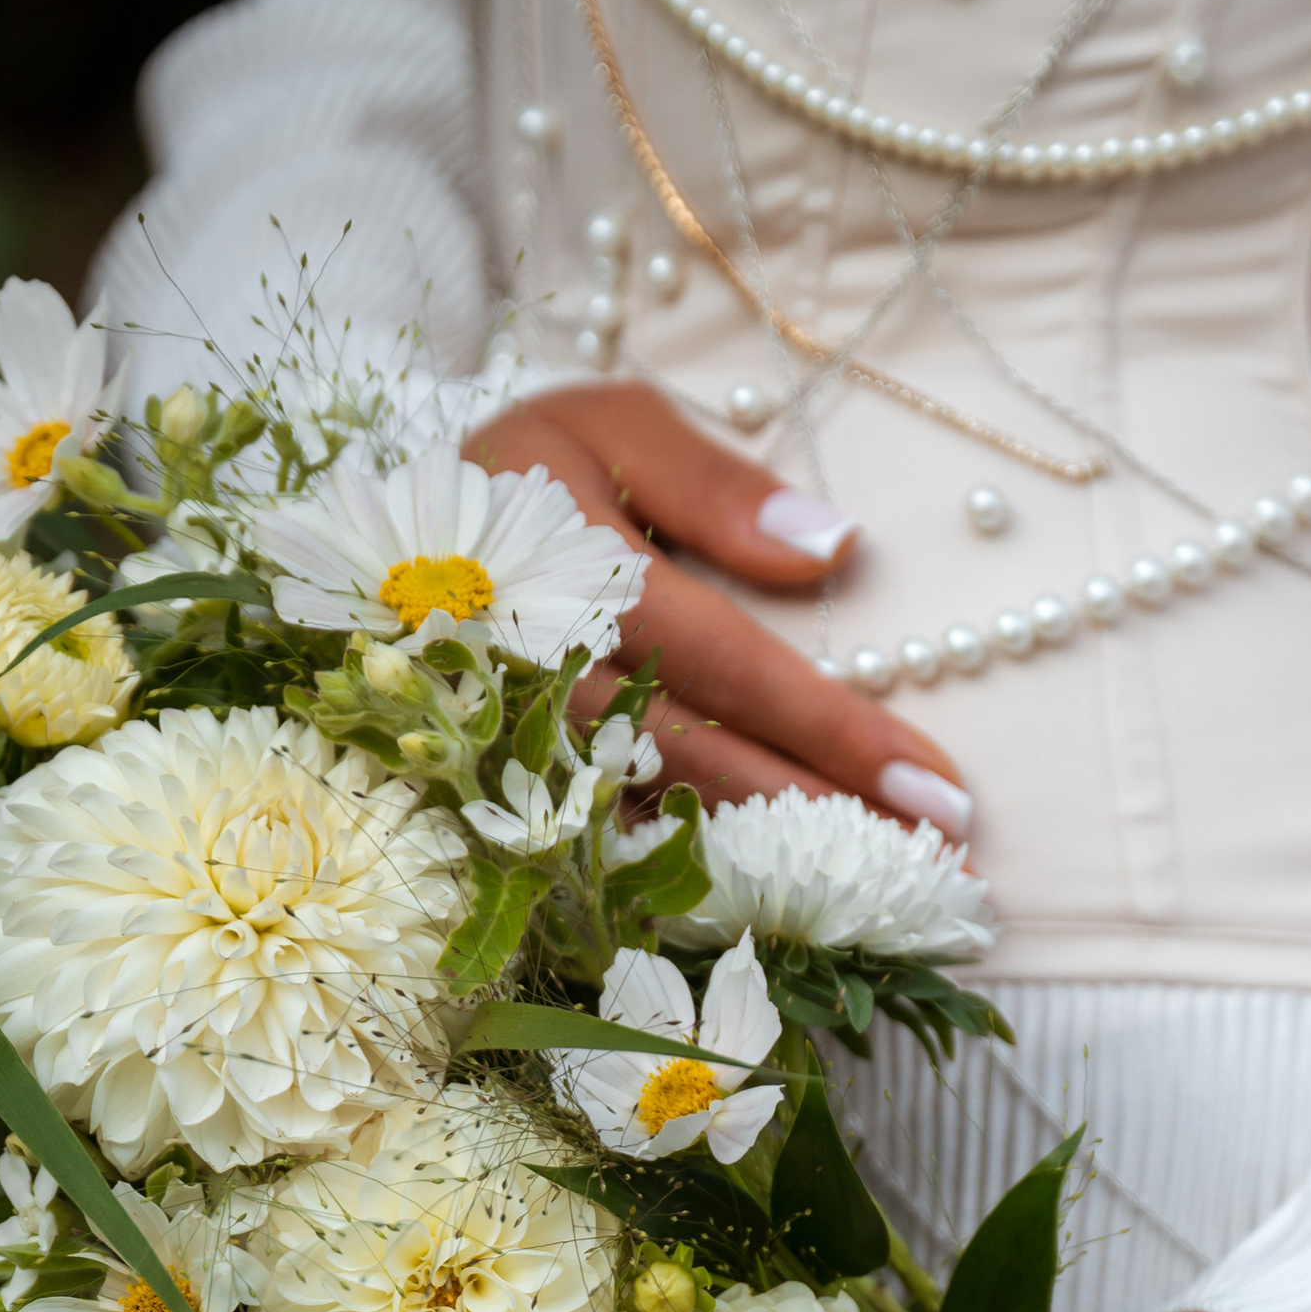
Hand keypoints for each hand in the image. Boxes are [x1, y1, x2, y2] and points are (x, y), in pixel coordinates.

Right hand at [469, 380, 974, 838]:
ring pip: (654, 814)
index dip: (831, 727)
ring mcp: (512, 741)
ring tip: (880, 876)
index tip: (934, 779)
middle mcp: (536, 671)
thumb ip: (711, 481)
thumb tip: (830, 549)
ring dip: (772, 855)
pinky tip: (776, 888)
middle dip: (822, 812)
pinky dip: (696, 868)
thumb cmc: (519, 469)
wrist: (376, 536)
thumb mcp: (604, 423)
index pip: (726, 661)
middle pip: (699, 759)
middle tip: (933, 853)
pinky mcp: (505, 783)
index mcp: (568, 570)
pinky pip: (606, 839)